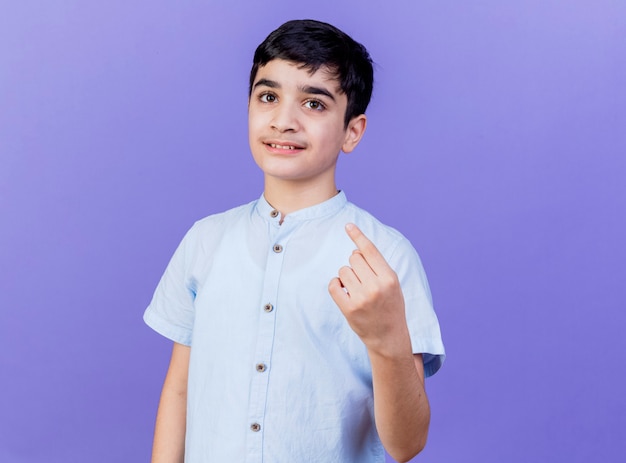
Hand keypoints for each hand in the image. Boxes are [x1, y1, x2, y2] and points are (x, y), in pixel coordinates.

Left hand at [328, 223, 408, 353]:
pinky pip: (334, 285)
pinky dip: (336, 286)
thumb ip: (378, 267)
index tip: (348, 226)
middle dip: (355, 265)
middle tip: (363, 280)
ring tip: (356, 289)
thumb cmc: (390, 306)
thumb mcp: (392, 284)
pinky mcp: (349, 309)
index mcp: (389, 278)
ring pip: (343, 271)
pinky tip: (344, 293)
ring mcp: (361, 298)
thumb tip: (355, 250)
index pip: (370, 251)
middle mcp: (376, 286)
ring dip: (346, 276)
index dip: (358, 236)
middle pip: (354, 259)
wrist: (389, 337)